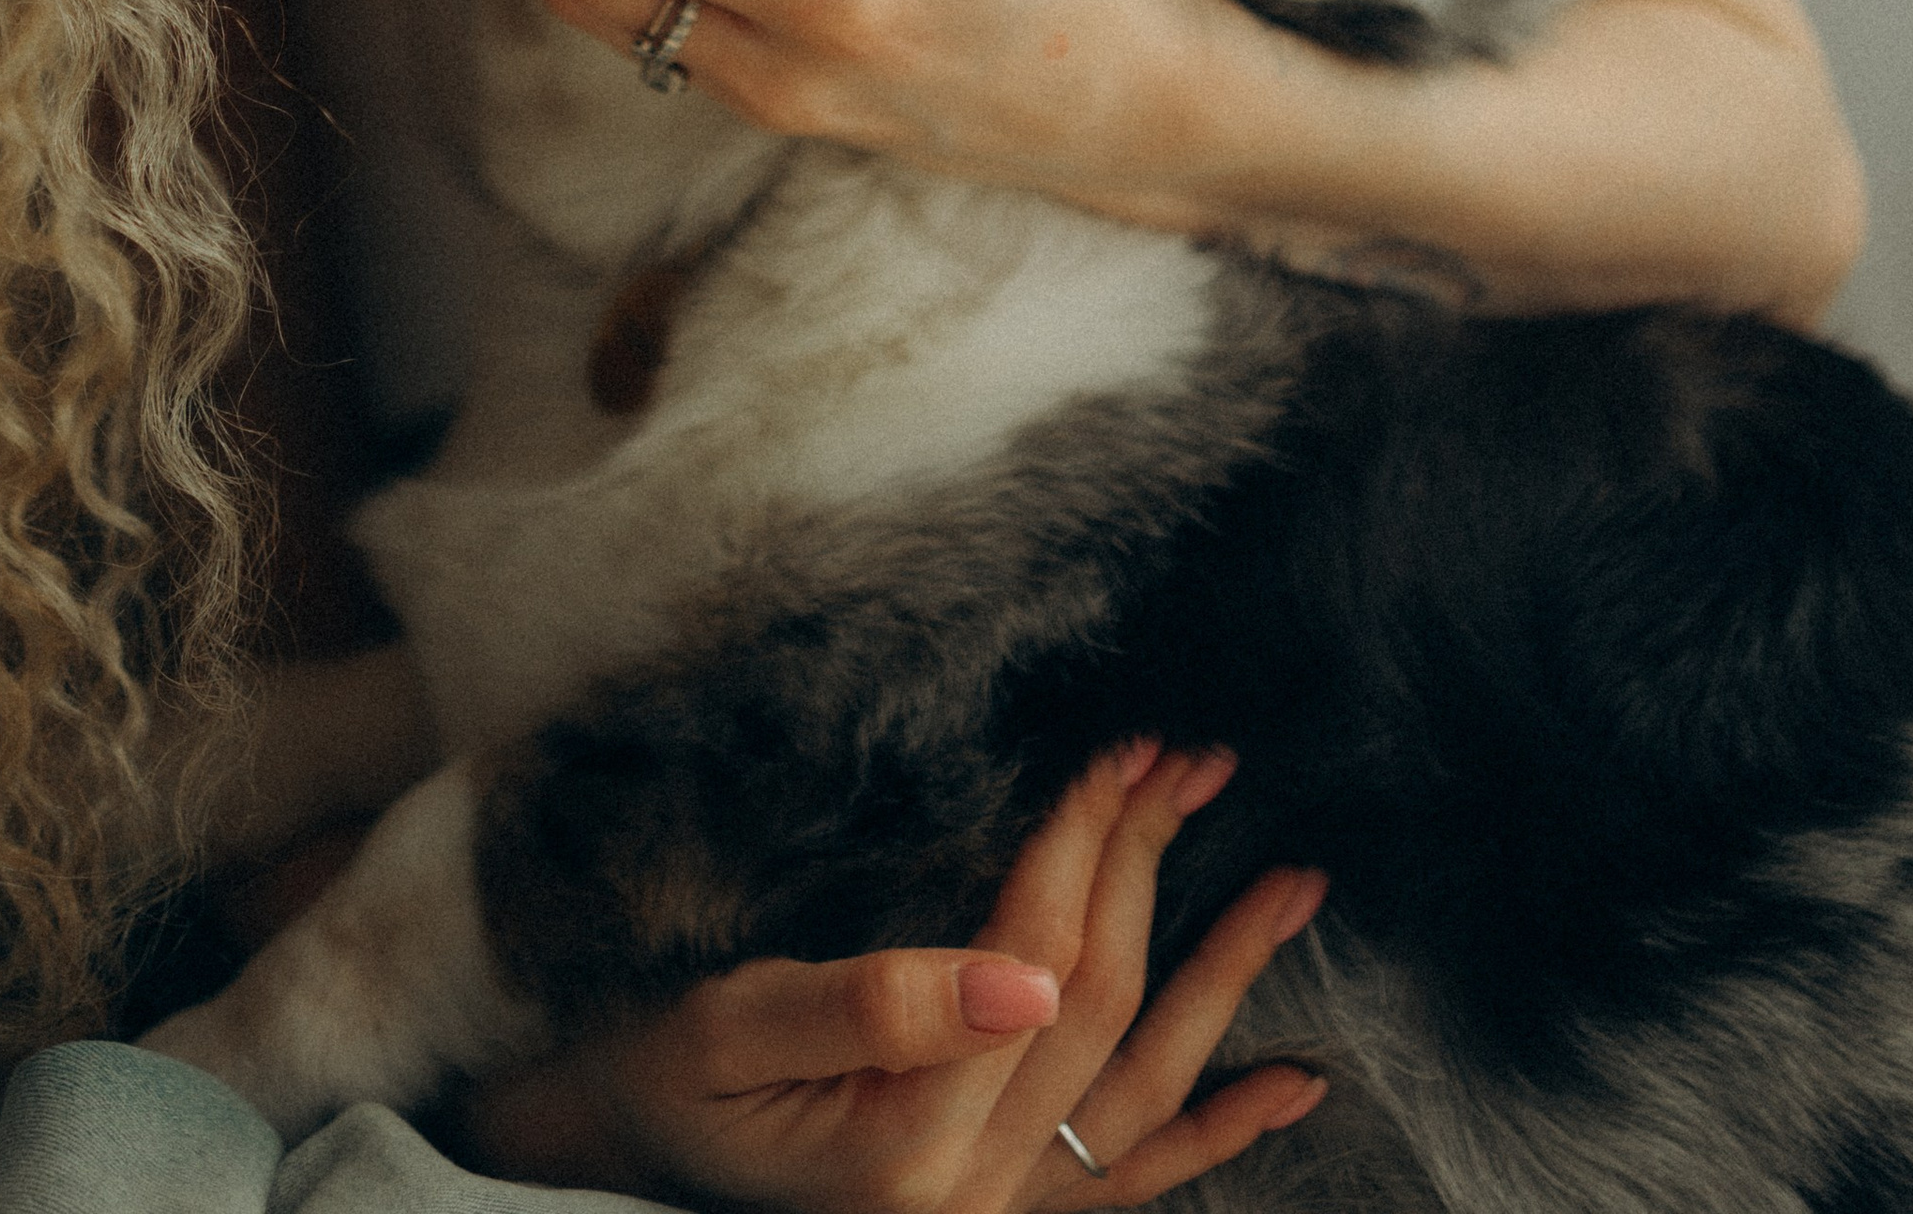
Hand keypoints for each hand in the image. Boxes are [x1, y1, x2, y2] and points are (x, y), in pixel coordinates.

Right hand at [461, 740, 1325, 1213]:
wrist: (614, 1156)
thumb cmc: (658, 1075)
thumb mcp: (738, 1022)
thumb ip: (879, 1001)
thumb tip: (1025, 972)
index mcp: (911, 1142)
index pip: (1034, 956)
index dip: (1083, 840)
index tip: (1125, 745)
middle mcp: (975, 1198)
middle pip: (1099, 1002)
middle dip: (1149, 866)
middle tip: (1199, 758)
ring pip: (1143, 1083)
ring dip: (1225, 977)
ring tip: (1297, 882)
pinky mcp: (1001, 1213)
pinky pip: (1135, 1178)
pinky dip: (1221, 1132)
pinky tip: (1298, 1082)